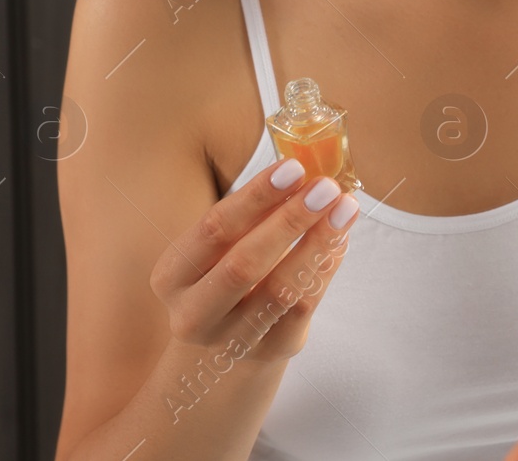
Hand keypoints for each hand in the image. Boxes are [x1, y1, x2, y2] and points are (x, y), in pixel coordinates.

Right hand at [148, 155, 359, 362]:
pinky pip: (304, 307)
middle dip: (290, 220)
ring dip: (317, 244)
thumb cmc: (226, 276)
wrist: (224, 347)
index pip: (213, 229)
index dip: (256, 197)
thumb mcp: (222, 248)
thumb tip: (308, 176)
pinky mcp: (271, 351)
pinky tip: (341, 239)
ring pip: (280, 290)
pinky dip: (325, 267)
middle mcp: (192, 313)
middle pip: (244, 263)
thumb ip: (256, 216)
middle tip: (326, 187)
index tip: (294, 167)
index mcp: (172, 276)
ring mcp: (230, 340)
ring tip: (345, 208)